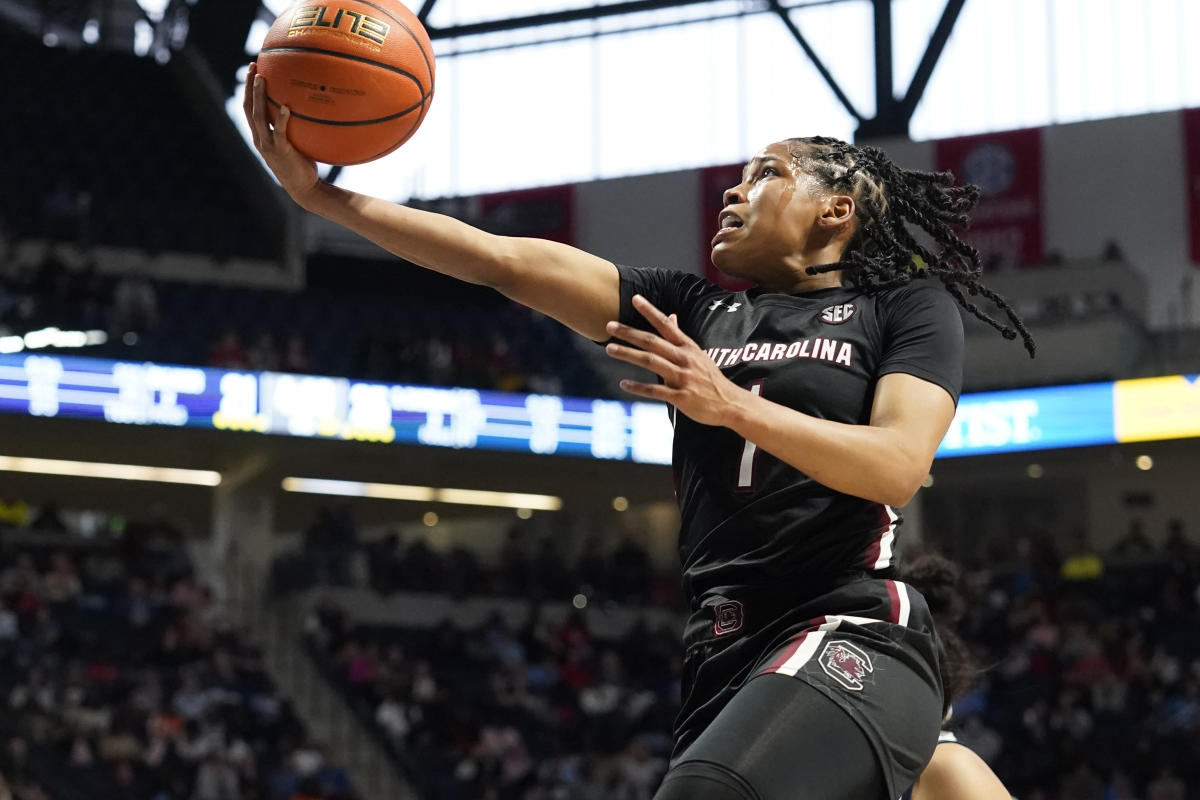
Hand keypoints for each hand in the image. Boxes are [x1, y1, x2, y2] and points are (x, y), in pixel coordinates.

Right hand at [242, 63, 319, 206]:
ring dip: (258, 97)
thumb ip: (295, 128)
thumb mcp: (295, 143)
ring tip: (261, 79)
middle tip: (252, 67)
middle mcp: (260, 139)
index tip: (252, 71)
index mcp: (260, 136)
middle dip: (248, 87)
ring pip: (258, 117)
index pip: (249, 109)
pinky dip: (281, 120)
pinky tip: (287, 107)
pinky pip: (279, 132)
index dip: (248, 90)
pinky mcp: (281, 152)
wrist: (304, 189)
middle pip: (248, 108)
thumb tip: (308, 107)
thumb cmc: (302, 165)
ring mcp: (268, 146)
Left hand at [604, 295, 748, 427]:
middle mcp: (685, 359)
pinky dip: (638, 387)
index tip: (634, 299)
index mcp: (688, 347)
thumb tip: (671, 316)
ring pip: (651, 362)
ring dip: (628, 354)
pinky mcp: (681, 397)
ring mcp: (683, 378)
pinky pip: (655, 390)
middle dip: (630, 332)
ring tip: (609, 349)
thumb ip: (680, 337)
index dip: (650, 311)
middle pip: (653, 342)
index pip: (666, 325)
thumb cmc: (710, 378)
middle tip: (609, 326)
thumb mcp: (698, 354)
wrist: (730, 403)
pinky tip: (623, 383)